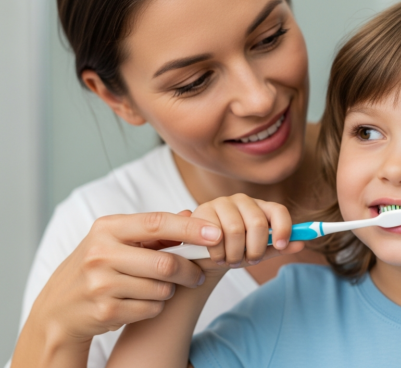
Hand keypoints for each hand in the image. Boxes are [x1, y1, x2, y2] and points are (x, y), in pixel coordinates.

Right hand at [27, 210, 221, 341]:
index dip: (190, 228)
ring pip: (162, 288)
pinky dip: (156, 306)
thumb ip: (154, 229)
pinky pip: (152, 309)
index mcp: (107, 228)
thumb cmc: (100, 265)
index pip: (157, 223)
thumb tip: (191, 213)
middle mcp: (101, 253)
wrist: (60, 307)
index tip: (216, 233)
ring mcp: (101, 283)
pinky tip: (142, 301)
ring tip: (160, 286)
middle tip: (199, 274)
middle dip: (190, 271)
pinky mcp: (105, 310)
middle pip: (166, 263)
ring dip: (170, 290)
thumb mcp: (118, 240)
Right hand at [190, 194, 303, 273]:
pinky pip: (215, 234)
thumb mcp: (259, 250)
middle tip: (249, 261)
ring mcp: (222, 202)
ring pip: (236, 230)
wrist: (207, 253)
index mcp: (261, 207)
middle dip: (255, 250)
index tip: (282, 245)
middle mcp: (243, 200)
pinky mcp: (203, 210)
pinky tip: (217, 255)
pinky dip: (218, 252)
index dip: (283, 228)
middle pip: (257, 223)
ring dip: (235, 254)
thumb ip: (279, 247)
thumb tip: (300, 244)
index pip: (278, 210)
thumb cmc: (236, 248)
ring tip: (231, 260)